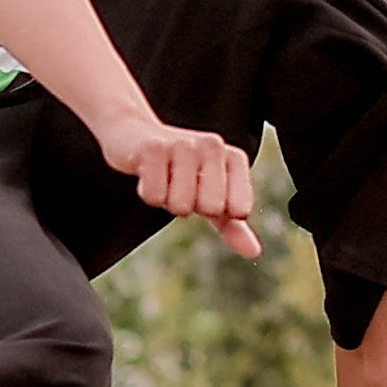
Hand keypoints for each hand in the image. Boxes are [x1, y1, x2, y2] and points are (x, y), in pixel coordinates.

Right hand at [95, 113, 262, 256]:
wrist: (133, 133)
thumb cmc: (178, 170)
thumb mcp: (211, 194)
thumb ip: (232, 224)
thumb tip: (254, 253)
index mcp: (234, 157)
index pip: (238, 210)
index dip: (216, 211)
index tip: (203, 191)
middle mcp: (213, 146)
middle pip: (209, 208)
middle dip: (190, 206)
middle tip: (180, 184)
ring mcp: (183, 144)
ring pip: (180, 206)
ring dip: (167, 200)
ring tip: (164, 176)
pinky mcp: (152, 148)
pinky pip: (154, 197)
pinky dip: (147, 192)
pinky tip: (147, 171)